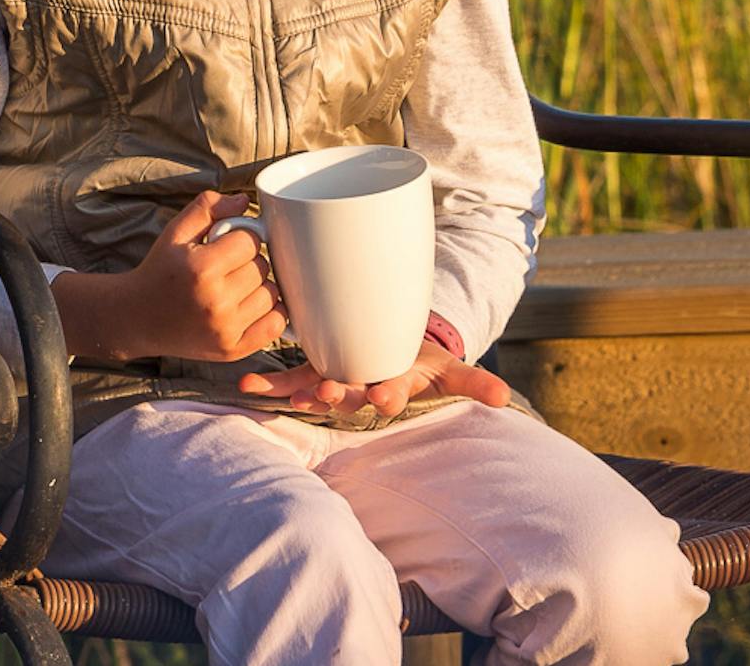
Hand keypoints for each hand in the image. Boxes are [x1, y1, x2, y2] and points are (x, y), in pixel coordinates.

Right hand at [55, 191, 288, 362]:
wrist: (137, 318)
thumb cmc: (160, 271)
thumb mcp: (175, 233)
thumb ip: (208, 208)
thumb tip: (244, 201)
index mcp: (201, 269)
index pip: (250, 240)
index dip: (241, 237)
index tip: (225, 244)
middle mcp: (215, 302)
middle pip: (263, 267)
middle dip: (249, 261)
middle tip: (227, 266)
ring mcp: (226, 330)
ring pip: (272, 294)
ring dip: (259, 286)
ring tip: (235, 285)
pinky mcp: (233, 350)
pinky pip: (276, 325)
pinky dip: (270, 312)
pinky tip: (248, 305)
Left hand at [237, 334, 513, 418]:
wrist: (392, 352)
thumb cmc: (419, 361)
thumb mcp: (447, 369)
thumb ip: (473, 382)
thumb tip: (504, 398)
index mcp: (393, 386)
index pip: (393, 393)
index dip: (389, 395)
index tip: (384, 396)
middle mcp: (361, 388)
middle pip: (349, 394)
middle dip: (339, 394)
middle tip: (330, 392)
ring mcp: (334, 381)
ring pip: (316, 390)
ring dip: (298, 391)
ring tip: (278, 390)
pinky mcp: (312, 371)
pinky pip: (288, 379)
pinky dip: (267, 383)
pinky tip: (245, 384)